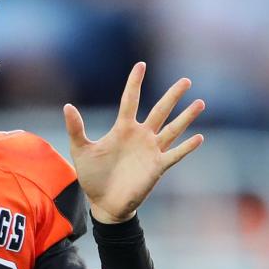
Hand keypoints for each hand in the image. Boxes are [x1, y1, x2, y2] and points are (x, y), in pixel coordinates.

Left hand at [63, 62, 204, 223]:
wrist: (103, 203)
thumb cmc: (92, 176)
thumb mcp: (81, 149)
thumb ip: (76, 128)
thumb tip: (67, 106)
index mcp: (122, 129)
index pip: (131, 100)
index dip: (135, 83)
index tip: (141, 65)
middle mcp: (140, 136)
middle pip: (159, 111)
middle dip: (172, 96)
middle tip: (186, 80)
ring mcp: (151, 151)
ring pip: (172, 129)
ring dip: (186, 117)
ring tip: (200, 102)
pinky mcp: (157, 167)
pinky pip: (174, 154)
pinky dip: (186, 147)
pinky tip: (198, 137)